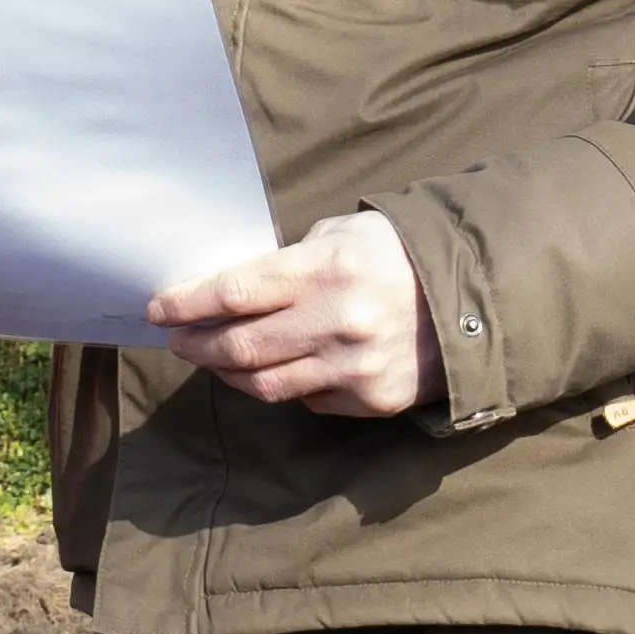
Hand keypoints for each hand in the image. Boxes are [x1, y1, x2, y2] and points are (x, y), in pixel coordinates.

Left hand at [147, 211, 438, 417]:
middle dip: (197, 343)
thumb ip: (291, 260)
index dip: (188, 302)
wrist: (475, 299)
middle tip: (177, 339)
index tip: (159, 308)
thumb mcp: (345, 233)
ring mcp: (354, 367)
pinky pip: (308, 400)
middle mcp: (336, 322)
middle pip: (240, 346)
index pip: (235, 292)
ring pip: (266, 384)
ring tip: (213, 359)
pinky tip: (272, 372)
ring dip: (228, 372)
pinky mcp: (371, 400)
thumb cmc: (398, 254)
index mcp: (326, 269)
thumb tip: (237, 286)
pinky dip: (284, 386)